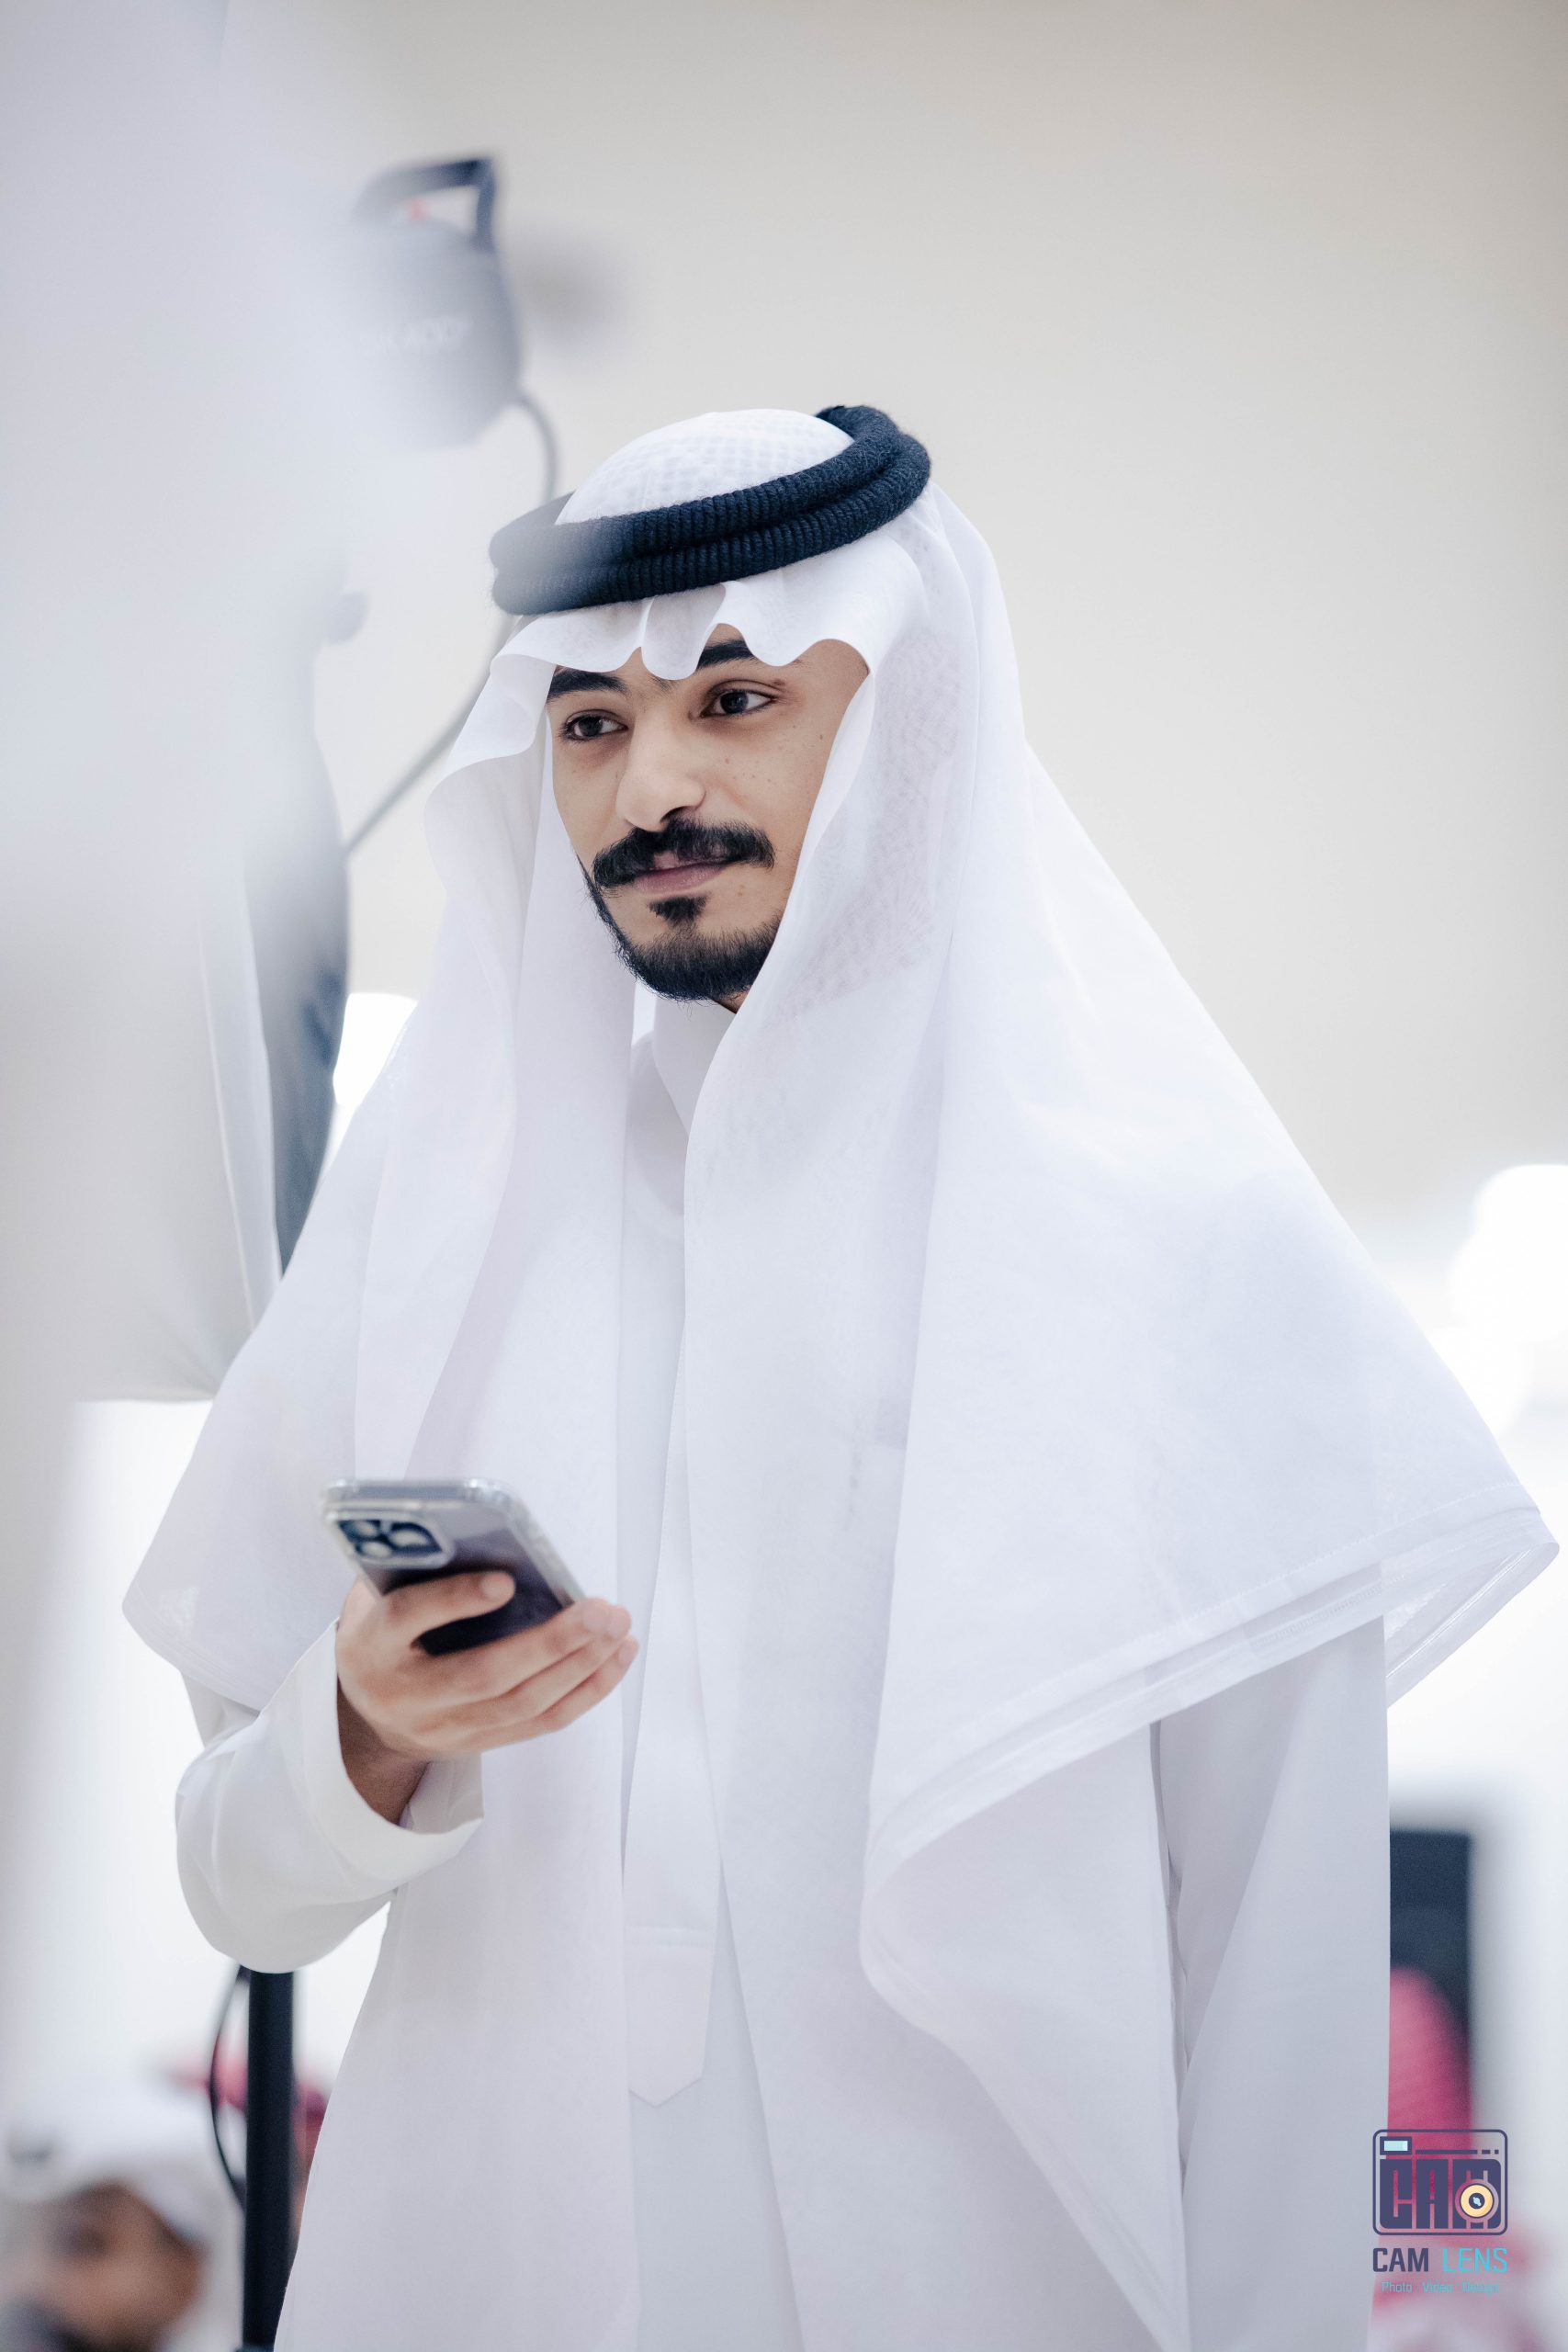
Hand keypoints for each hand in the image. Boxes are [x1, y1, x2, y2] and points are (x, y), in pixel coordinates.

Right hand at [335, 1574, 636, 1822]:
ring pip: (522, 1704)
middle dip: (549, 1642)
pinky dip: (586, 1690)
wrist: (368, 1715)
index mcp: (370, 1645)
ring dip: (580, 1666)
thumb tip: (483, 1533)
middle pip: (483, 1676)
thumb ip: (416, 1569)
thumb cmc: (384, 1632)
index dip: (454, 1600)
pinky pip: (540, 1723)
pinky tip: (616, 1657)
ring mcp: (443, 1729)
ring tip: (618, 1628)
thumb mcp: (378, 1596)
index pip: (407, 1619)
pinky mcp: (477, 1744)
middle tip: (600, 1609)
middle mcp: (404, 1695)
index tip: (505, 1581)